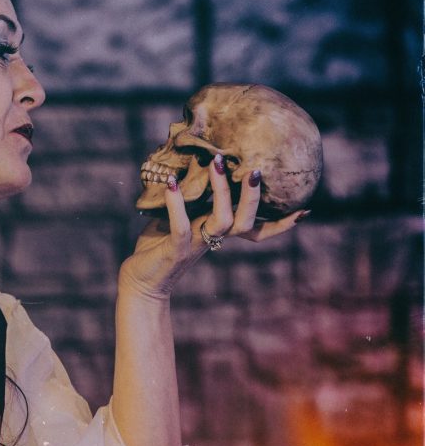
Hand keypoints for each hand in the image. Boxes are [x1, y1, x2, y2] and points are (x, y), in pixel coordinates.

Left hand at [120, 155, 308, 299]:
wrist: (140, 281)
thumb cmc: (158, 246)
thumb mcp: (178, 217)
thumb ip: (190, 197)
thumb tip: (193, 164)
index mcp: (219, 233)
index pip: (258, 231)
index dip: (281, 224)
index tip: (305, 210)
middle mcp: (213, 239)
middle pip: (246, 221)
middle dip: (252, 196)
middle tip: (255, 170)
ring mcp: (197, 245)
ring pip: (222, 221)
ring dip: (221, 192)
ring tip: (217, 164)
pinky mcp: (176, 250)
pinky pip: (181, 226)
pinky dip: (177, 204)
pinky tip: (171, 183)